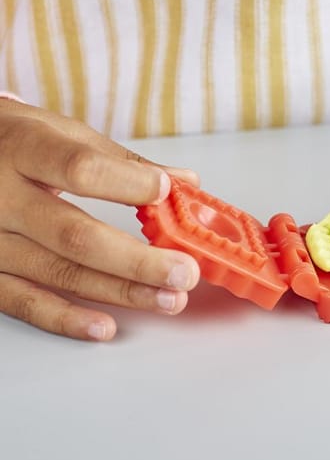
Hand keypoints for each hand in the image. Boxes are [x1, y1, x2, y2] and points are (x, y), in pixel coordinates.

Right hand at [0, 99, 200, 339]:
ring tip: (168, 299)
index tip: (165, 193)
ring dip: (120, 291)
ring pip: (59, 273)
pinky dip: (65, 318)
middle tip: (183, 272)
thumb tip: (183, 182)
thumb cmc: (11, 141)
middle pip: (75, 235)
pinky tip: (105, 327)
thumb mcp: (59, 132)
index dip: (126, 184)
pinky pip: (23, 302)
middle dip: (137, 261)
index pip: (78, 168)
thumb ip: (120, 161)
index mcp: (23, 148)